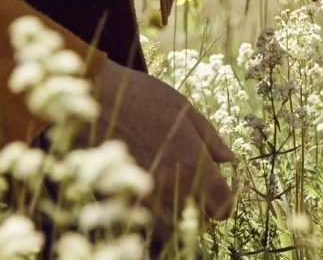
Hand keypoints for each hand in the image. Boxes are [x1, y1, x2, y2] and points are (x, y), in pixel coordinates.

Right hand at [92, 59, 234, 226]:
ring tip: (172, 193)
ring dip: (176, 214)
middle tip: (197, 192)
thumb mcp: (183, 108)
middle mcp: (172, 186)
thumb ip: (210, 138)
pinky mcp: (118, 199)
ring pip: (170, 225)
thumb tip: (229, 158)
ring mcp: (144, 196)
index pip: (222, 205)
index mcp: (194, 163)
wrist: (93, 97)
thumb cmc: (141, 97)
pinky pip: (142, 221)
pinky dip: (150, 216)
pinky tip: (148, 193)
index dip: (225, 202)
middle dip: (202, 209)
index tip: (222, 195)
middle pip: (199, 220)